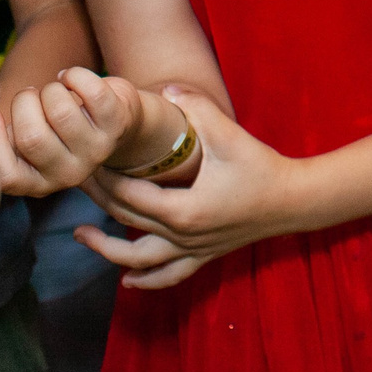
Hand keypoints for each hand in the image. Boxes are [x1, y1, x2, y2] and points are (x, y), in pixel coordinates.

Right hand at [0, 65, 142, 197]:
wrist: (113, 121)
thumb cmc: (54, 127)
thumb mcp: (24, 138)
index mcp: (37, 183)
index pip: (6, 175)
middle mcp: (68, 175)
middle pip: (32, 137)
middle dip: (24, 103)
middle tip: (30, 96)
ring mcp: (96, 151)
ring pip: (61, 111)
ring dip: (51, 89)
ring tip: (54, 91)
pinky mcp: (116, 124)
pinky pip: (91, 90)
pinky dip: (74, 75)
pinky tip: (70, 79)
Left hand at [74, 88, 310, 289]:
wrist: (294, 201)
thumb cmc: (261, 167)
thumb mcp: (230, 135)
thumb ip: (197, 110)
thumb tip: (165, 90)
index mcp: (183, 209)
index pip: (128, 196)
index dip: (104, 179)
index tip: (88, 159)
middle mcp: (182, 236)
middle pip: (126, 222)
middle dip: (98, 202)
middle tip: (77, 180)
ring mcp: (192, 250)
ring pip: (139, 259)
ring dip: (107, 249)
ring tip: (81, 237)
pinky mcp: (204, 256)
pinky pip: (169, 276)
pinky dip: (146, 281)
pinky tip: (128, 281)